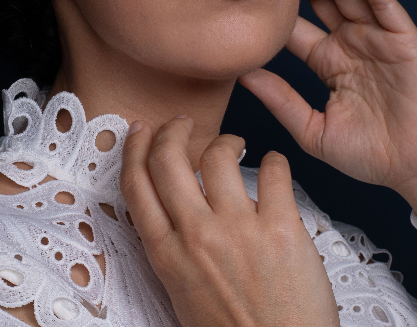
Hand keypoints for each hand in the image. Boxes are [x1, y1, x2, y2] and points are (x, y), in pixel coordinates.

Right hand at [120, 115, 339, 326]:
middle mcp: (196, 237)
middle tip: (183, 123)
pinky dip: (275, 160)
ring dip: (226, 140)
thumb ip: (172, 248)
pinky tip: (275, 166)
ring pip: (217, 154)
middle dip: (172, 129)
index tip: (140, 130)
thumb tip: (170, 205)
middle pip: (168, 158)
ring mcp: (239, 230)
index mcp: (167, 255)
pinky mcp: (282, 228)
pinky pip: (274, 170)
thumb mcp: (182, 293)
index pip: (136, 184)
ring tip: (235, 145)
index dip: (134, 147)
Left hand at [239, 0, 416, 222]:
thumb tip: (240, 75)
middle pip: (321, 1)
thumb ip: (279, 99)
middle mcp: (351, 43)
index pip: (297, 27)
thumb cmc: (369, 155)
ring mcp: (377, 38)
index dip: (277, 10)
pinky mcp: (403, 39)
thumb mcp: (312, 128)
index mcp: (328, 62)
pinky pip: (384, 3)